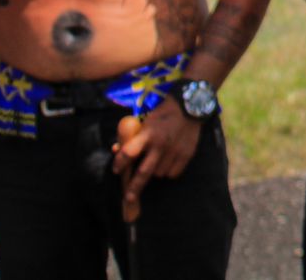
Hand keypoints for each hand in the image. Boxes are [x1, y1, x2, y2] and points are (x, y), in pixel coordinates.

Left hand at [111, 97, 202, 213]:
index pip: (129, 153)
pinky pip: (173, 173)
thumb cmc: (163, 114)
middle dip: (134, 187)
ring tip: (155, 164)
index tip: (116, 170)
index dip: (119, 163)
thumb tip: (116, 149)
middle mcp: (160, 145)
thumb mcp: (145, 121)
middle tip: (128, 198)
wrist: (190, 107)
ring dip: (154, 173)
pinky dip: (168, 171)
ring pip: (159, 174)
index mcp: (148, 134)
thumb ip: (132, 137)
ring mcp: (174, 151)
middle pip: (143, 172)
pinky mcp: (186, 155)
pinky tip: (167, 163)